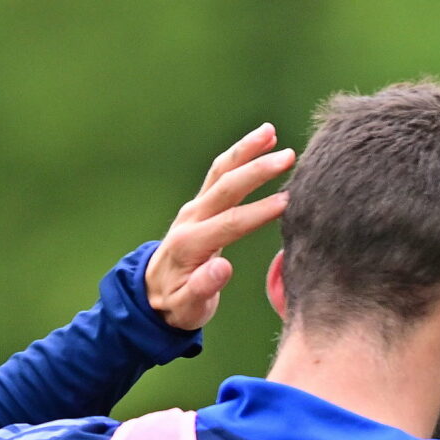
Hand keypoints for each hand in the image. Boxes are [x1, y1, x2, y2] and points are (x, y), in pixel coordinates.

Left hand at [145, 122, 293, 330]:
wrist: (151, 294)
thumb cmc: (175, 305)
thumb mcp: (187, 308)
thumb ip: (203, 289)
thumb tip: (223, 269)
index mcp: (189, 245)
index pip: (229, 223)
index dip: (259, 212)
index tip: (288, 201)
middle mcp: (190, 219)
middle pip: (225, 188)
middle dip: (256, 170)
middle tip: (288, 156)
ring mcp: (194, 209)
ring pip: (220, 172)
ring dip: (245, 150)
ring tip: (270, 131)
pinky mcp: (200, 205)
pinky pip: (220, 174)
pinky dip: (240, 155)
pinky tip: (260, 143)